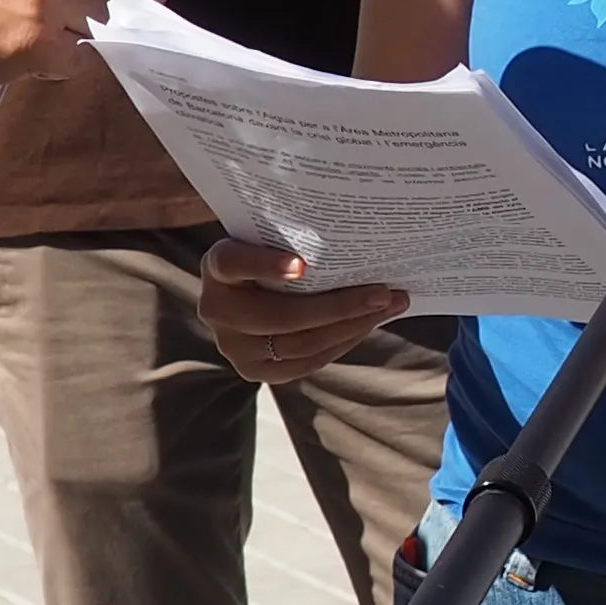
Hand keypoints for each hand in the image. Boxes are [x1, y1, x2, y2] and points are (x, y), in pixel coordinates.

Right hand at [195, 236, 410, 385]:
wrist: (245, 291)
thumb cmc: (269, 252)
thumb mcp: (269, 238)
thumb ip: (293, 237)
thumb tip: (361, 233)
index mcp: (217, 267)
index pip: (233, 263)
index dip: (265, 265)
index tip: (302, 264)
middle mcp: (216, 309)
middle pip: (280, 316)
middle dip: (339, 306)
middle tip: (382, 292)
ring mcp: (232, 346)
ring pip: (298, 345)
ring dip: (351, 326)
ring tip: (389, 305)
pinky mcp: (253, 371)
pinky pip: (305, 363)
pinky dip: (341, 342)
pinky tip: (368, 323)